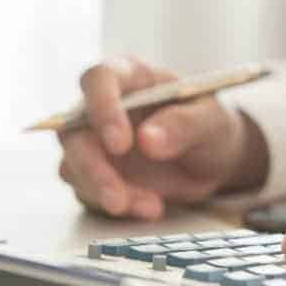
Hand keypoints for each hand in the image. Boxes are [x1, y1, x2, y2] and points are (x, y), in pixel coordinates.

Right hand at [58, 57, 268, 218]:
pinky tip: (150, 208)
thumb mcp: (210, 121)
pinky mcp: (95, 174)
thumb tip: (148, 139)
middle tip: (118, 198)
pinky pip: (88, 192)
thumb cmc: (209, 126)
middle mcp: (102, 107)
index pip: (99, 80)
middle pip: (73, 131)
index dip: (102, 109)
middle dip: (92, 168)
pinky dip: (116, 206)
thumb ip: (183, 124)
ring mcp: (94, 142)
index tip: (120, 144)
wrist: (211, 159)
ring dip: (105, 192)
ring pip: (74, 166)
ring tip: (152, 207)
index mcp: (130, 77)